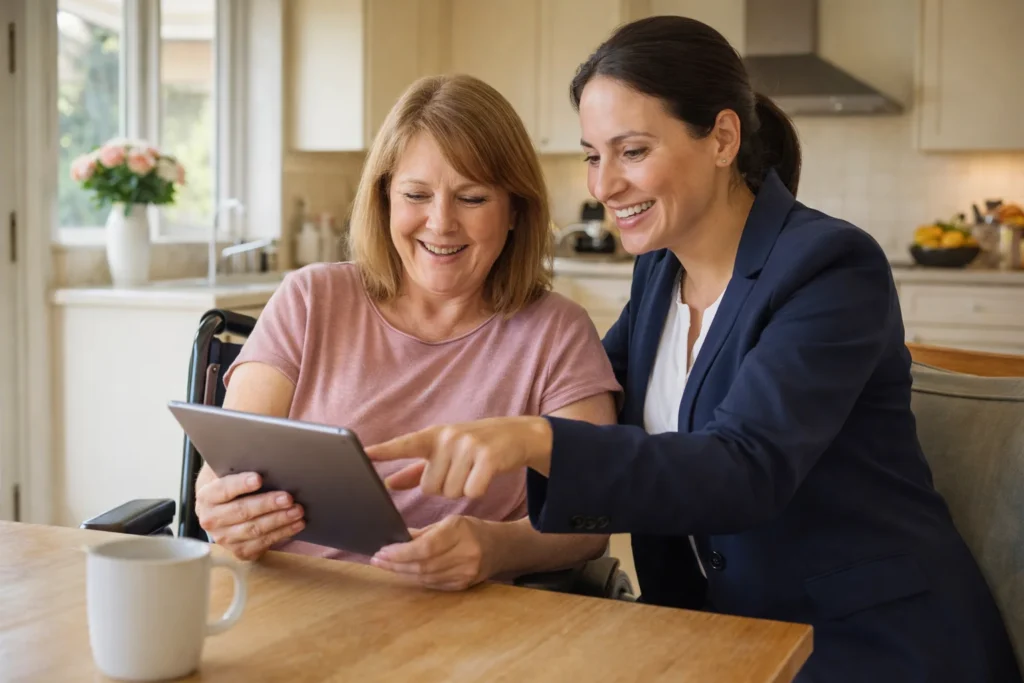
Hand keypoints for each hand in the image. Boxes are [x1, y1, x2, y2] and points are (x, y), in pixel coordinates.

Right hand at [195, 471, 305, 561]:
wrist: (222, 508)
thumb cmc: (231, 483)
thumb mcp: (228, 470)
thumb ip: (238, 464)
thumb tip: (262, 456)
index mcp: (207, 496)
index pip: (223, 489)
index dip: (240, 484)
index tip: (258, 479)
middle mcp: (211, 519)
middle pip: (241, 511)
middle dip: (267, 504)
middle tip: (288, 497)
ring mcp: (224, 537)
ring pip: (254, 530)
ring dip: (279, 520)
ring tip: (298, 511)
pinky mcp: (239, 550)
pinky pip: (262, 544)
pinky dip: (281, 534)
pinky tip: (296, 525)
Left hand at [366, 416, 552, 498]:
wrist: (518, 435)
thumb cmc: (475, 446)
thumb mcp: (444, 452)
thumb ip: (415, 469)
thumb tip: (388, 484)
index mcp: (434, 436)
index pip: (405, 444)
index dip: (385, 451)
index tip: (365, 454)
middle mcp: (448, 438)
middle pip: (430, 487)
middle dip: (444, 487)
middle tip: (460, 471)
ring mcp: (469, 446)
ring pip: (450, 492)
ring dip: (462, 489)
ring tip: (473, 471)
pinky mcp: (488, 458)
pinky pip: (471, 492)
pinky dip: (478, 491)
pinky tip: (485, 477)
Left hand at [370, 515, 494, 590]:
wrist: (501, 547)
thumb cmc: (472, 530)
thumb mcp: (450, 522)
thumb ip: (423, 533)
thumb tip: (395, 539)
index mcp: (460, 532)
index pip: (425, 548)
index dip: (400, 553)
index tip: (382, 552)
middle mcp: (465, 554)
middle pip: (423, 565)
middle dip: (396, 564)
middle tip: (378, 560)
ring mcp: (466, 573)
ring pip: (426, 578)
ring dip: (402, 573)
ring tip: (387, 566)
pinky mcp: (463, 585)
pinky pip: (433, 584)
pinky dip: (416, 579)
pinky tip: (405, 572)